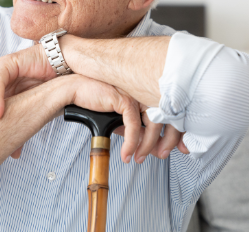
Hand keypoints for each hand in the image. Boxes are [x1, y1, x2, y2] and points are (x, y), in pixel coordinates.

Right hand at [65, 74, 188, 162]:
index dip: (173, 131)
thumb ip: (128, 129)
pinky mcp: (125, 101)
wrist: (75, 92)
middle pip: (164, 118)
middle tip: (161, 155)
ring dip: (147, 145)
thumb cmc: (92, 101)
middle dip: (166, 140)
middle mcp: (142, 94)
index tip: (173, 147)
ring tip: (139, 157)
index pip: (165, 114)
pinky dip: (132, 143)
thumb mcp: (115, 119)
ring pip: (151, 124)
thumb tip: (139, 145)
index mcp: (143, 96)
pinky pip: (134, 127)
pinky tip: (127, 153)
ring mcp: (135, 96)